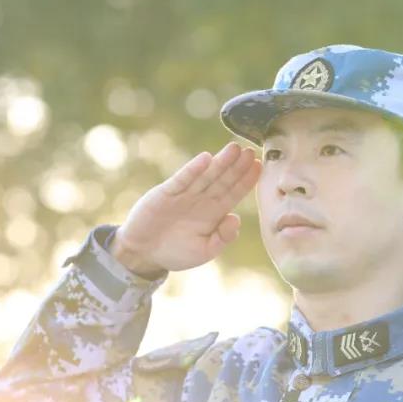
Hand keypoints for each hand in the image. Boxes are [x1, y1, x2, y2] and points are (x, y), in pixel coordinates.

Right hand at [111, 142, 260, 275]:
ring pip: (206, 175)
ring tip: (234, 148)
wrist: (143, 253)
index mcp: (213, 213)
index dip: (246, 180)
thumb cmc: (175, 253)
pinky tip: (205, 158)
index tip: (259, 166)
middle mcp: (201, 200)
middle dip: (237, 166)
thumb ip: (222, 238)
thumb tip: (235, 218)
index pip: (234, 193)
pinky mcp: (166, 193)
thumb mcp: (204, 251)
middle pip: (223, 179)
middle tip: (251, 150)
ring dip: (220, 162)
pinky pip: (182, 179)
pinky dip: (193, 169)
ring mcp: (184, 195)